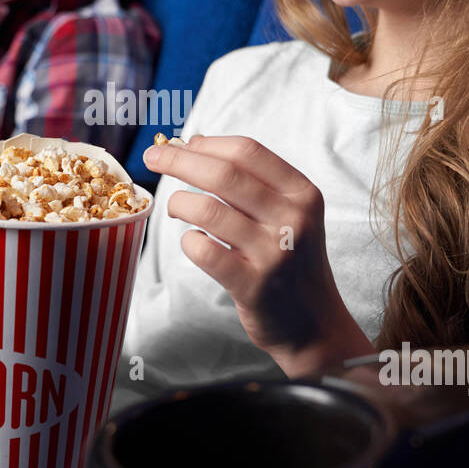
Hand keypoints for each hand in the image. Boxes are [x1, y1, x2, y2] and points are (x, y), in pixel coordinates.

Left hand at [142, 134, 373, 376]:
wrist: (314, 324)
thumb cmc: (293, 261)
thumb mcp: (290, 214)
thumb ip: (253, 182)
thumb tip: (196, 145)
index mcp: (302, 193)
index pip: (247, 151)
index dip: (207, 143)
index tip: (181, 144)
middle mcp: (292, 218)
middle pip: (224, 174)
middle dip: (179, 160)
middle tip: (154, 158)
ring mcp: (274, 253)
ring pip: (207, 209)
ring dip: (179, 203)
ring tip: (176, 208)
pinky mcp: (253, 285)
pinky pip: (203, 250)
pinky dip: (188, 240)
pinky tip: (193, 241)